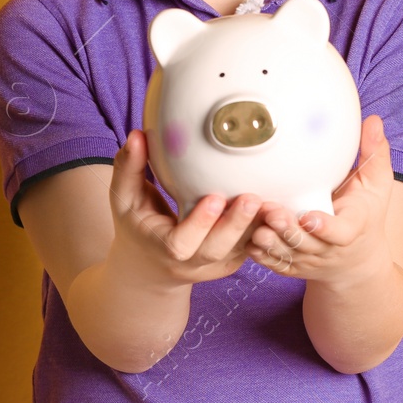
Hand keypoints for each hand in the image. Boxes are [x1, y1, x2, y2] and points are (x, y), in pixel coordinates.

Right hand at [106, 129, 266, 288]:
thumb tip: (137, 135)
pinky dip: (264, 229)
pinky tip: (276, 207)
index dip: (199, 224)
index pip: (181, 243)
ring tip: (272, 201)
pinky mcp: (231, 261)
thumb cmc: (137, 224)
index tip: (214, 197)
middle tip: (253, 198)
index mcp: (162, 248)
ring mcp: (214, 266)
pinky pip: (250, 247)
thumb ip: (129, 167)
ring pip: (240, 251)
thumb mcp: (125, 199)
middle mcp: (190, 263)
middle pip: (216, 249)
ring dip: (257, 228)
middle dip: (235, 225)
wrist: (151, 267)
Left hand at [247, 114, 396, 285]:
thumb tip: (373, 121)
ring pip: (285, 255)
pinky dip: (259, 251)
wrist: (356, 260)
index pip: (340, 233)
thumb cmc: (365, 213)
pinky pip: (272, 261)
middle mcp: (328, 249)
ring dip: (269, 241)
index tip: (309, 216)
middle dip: (288, 229)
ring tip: (255, 223)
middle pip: (306, 244)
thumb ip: (374, 153)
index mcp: (352, 228)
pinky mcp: (291, 265)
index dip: (324, 228)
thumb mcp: (377, 184)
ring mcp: (308, 260)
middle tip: (271, 210)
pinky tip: (245, 234)